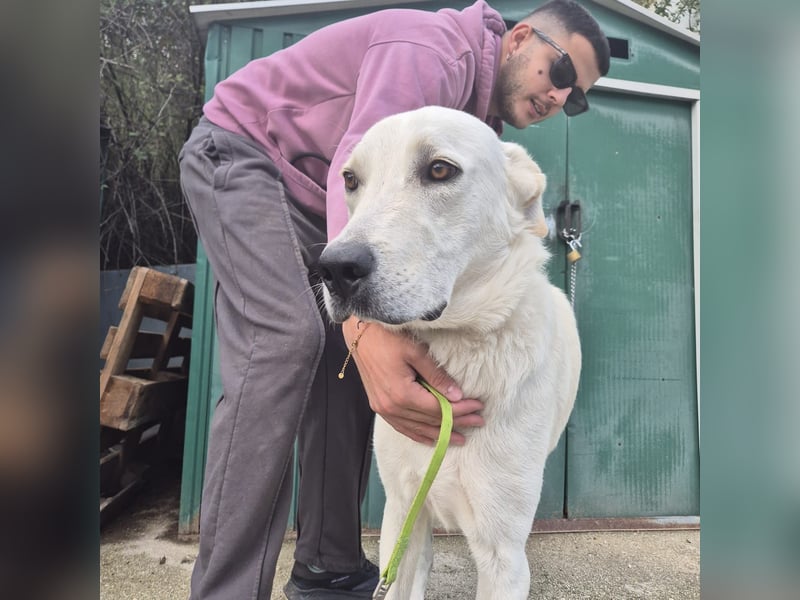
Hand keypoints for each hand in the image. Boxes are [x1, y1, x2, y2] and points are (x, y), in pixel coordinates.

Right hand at [342, 316, 483, 444]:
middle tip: (478, 422)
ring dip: (439, 434)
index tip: (478, 407)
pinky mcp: (379, 406)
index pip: (439, 409)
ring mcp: (383, 409)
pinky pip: (402, 427)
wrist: (360, 333)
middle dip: (456, 423)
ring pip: (417, 428)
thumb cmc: (388, 337)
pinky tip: (431, 438)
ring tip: (460, 438)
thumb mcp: (416, 352)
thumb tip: (457, 396)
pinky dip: (418, 434)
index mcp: (402, 395)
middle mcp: (391, 407)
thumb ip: (436, 376)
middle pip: (430, 421)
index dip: (461, 410)